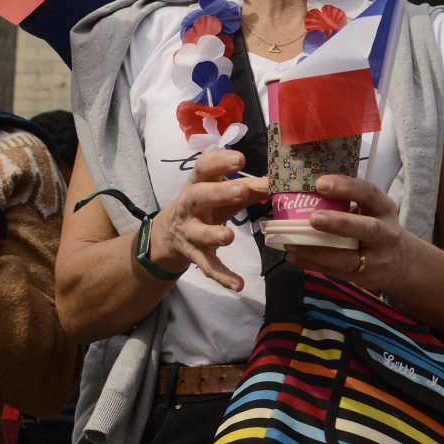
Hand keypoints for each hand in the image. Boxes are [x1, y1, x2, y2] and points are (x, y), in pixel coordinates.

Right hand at [150, 149, 266, 290]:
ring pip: (198, 233)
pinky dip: (222, 276)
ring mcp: (189, 231)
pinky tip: (238, 285)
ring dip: (212, 234)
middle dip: (218, 193)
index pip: (203, 167)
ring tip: (228, 237)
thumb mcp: (220, 193)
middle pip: (198, 196)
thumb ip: (248, 188)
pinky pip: (207, 265)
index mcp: (197, 184)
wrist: (168, 235)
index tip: (240, 159)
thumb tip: (275, 182)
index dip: (219, 162)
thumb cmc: (204, 205)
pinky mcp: (194, 254)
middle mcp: (189, 206)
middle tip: (241, 190)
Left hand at [284, 174, 407, 291]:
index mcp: (385, 209)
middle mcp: (386, 234)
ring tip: (292, 244)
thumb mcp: (373, 210)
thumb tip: (307, 190)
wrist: (401, 263)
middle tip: (313, 218)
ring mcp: (377, 259)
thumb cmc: (378, 228)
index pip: (370, 194)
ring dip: (318, 252)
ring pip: (348, 258)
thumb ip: (350, 201)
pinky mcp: (365, 278)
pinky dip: (313, 264)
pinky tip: (294, 258)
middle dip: (340, 223)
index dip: (347, 187)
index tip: (320, 183)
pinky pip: (336, 272)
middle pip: (368, 229)